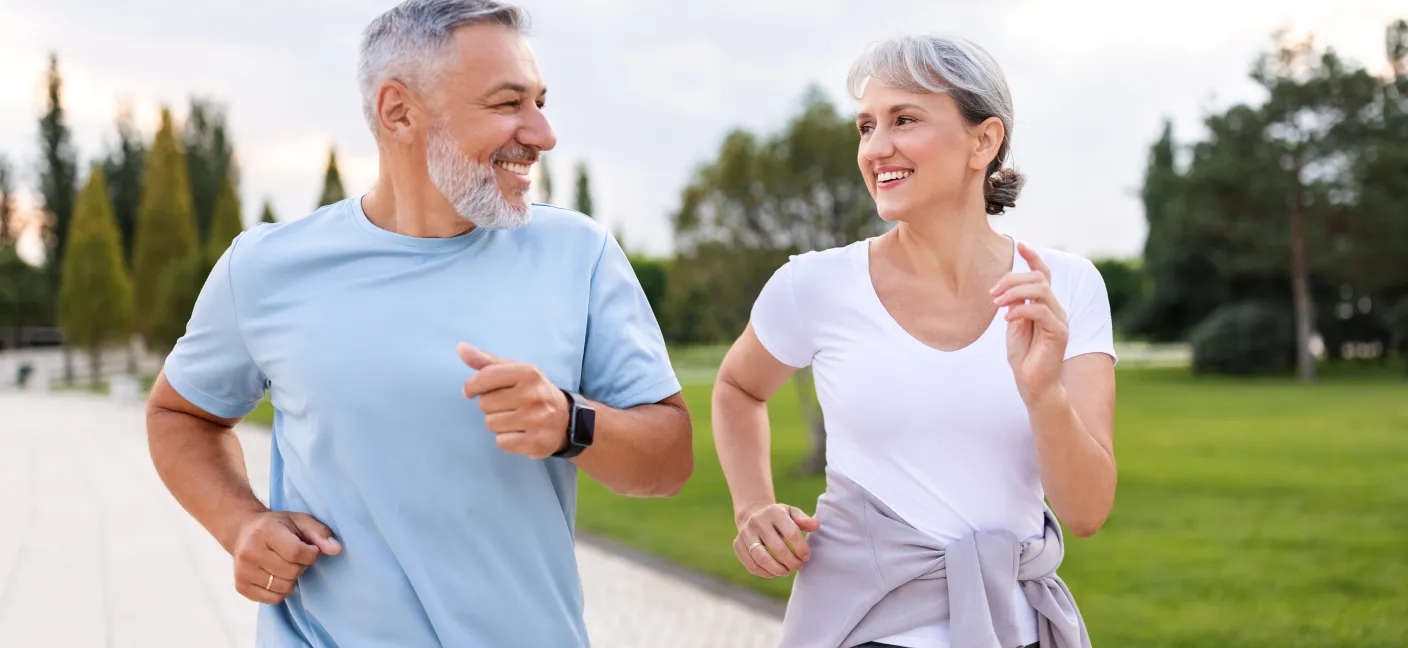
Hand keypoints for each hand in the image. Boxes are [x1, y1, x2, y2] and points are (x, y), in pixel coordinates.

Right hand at [230, 511, 340, 604]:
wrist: (243, 531)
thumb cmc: (277, 526)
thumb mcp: (300, 521)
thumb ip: (320, 533)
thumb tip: (337, 549)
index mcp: (265, 531)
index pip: (296, 552)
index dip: (311, 554)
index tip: (311, 549)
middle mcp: (249, 552)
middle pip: (291, 572)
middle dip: (301, 566)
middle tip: (296, 557)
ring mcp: (243, 571)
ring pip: (283, 587)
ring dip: (292, 579)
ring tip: (286, 565)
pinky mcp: (241, 586)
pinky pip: (272, 599)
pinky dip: (281, 591)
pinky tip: (277, 576)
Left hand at [459, 342, 571, 459]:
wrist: (567, 420)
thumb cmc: (534, 392)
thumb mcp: (515, 371)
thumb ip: (487, 361)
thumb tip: (460, 348)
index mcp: (528, 373)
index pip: (484, 377)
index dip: (472, 386)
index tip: (472, 391)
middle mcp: (533, 395)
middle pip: (484, 404)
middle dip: (492, 406)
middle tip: (509, 405)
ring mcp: (535, 420)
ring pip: (491, 424)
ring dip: (499, 423)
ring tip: (516, 419)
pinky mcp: (535, 442)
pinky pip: (502, 442)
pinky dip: (507, 439)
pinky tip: (521, 432)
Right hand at [733, 503, 820, 577]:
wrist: (752, 513)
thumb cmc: (779, 516)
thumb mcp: (791, 513)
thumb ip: (804, 520)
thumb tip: (817, 525)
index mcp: (774, 512)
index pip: (791, 533)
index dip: (801, 548)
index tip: (806, 556)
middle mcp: (757, 521)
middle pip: (777, 548)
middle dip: (791, 562)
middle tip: (798, 566)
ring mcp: (745, 533)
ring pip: (761, 558)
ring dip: (777, 569)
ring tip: (787, 572)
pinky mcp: (737, 544)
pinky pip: (750, 564)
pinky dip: (764, 572)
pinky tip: (774, 573)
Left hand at [992, 242, 1068, 406]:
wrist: (1034, 385)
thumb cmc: (1024, 357)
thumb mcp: (1014, 326)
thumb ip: (1014, 306)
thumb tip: (1006, 291)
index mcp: (1046, 305)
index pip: (1043, 274)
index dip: (1033, 257)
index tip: (1020, 244)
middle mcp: (1056, 309)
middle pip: (1038, 279)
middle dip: (1012, 280)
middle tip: (992, 293)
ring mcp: (1059, 320)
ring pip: (1041, 291)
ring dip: (1014, 293)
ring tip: (997, 303)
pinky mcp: (1058, 333)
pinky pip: (1040, 312)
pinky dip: (1021, 310)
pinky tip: (1007, 318)